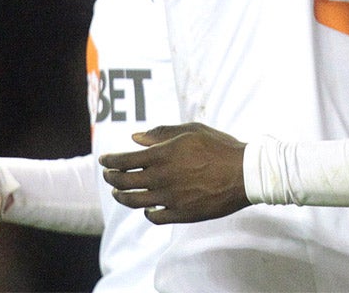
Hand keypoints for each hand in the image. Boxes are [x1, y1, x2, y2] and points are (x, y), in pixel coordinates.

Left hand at [100, 123, 249, 224]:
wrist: (244, 173)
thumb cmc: (220, 147)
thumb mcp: (192, 131)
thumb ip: (162, 134)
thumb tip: (135, 138)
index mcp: (163, 155)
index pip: (124, 160)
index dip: (110, 161)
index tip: (104, 160)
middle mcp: (161, 178)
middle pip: (123, 182)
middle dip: (111, 178)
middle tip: (109, 176)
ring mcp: (169, 198)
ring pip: (134, 201)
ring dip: (122, 197)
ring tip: (119, 193)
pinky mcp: (180, 214)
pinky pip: (154, 216)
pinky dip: (146, 212)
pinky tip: (147, 207)